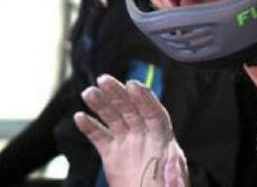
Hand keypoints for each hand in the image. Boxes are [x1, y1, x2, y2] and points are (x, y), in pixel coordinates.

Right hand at [74, 75, 188, 186]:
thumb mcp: (176, 185)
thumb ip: (177, 173)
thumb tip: (175, 158)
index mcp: (162, 141)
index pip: (153, 113)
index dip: (144, 98)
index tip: (132, 86)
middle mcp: (144, 138)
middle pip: (131, 110)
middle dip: (117, 94)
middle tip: (104, 80)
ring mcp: (128, 145)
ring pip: (113, 118)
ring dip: (101, 104)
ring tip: (89, 93)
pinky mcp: (113, 156)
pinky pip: (100, 137)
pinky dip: (89, 126)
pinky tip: (79, 117)